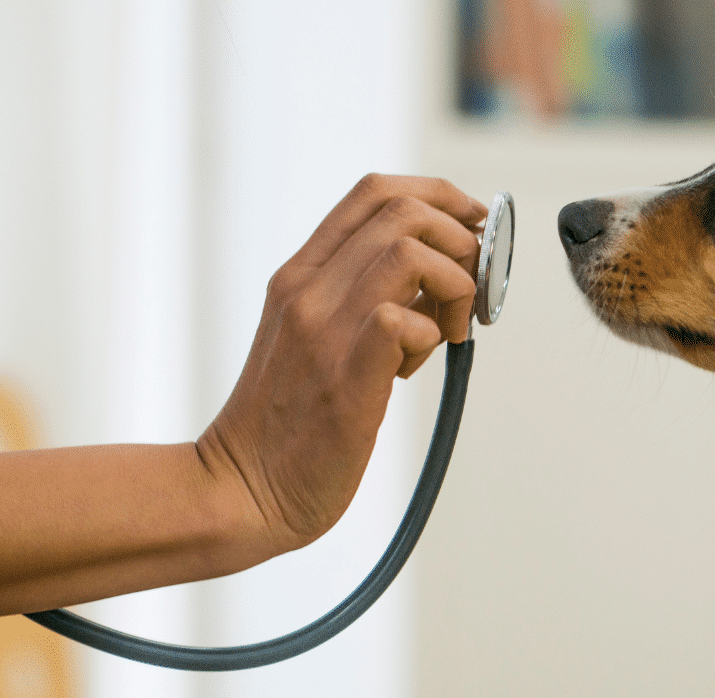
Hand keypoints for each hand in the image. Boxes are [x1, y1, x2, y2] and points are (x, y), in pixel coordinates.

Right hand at [197, 174, 487, 556]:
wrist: (242, 488)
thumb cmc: (288, 422)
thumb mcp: (314, 338)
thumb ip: (361, 299)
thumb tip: (438, 279)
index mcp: (300, 275)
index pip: (375, 192)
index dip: (439, 194)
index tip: (472, 223)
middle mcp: (307, 290)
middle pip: (403, 211)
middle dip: (460, 238)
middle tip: (469, 289)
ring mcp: (322, 330)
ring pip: (409, 253)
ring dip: (453, 285)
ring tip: (448, 331)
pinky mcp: (344, 377)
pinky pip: (404, 320)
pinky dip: (431, 335)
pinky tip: (413, 370)